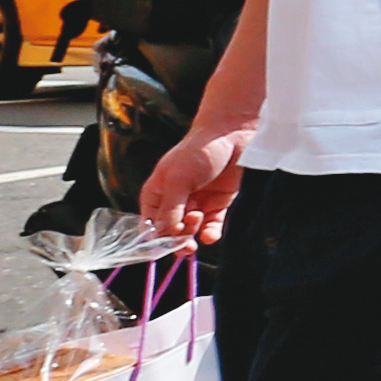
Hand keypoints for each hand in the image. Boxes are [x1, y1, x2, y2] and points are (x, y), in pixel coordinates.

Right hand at [141, 113, 254, 244]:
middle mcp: (174, 203)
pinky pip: (210, 228)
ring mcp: (195, 205)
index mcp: (156, 195)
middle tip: (186, 241)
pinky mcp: (216, 206)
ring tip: (199, 217)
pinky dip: (209, 235)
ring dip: (192, 235)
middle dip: (177, 240)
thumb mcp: (178, 180)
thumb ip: (171, 209)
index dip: (156, 239)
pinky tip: (210, 235)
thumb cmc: (198, 152)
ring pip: (190, 234)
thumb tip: (165, 235)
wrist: (231, 136)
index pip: (149, 226)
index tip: (167, 244)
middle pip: (170, 234)